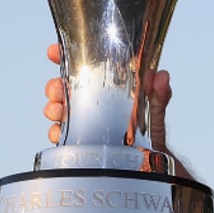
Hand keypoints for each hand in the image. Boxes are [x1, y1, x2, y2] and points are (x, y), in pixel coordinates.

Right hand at [43, 44, 172, 150]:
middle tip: (58, 90)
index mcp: (103, 87)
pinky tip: (59, 133)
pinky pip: (60, 136)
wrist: (148, 162)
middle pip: (61, 88)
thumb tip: (161, 76)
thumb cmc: (150, 131)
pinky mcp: (77, 142)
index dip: (62, 55)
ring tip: (58, 111)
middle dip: (54, 86)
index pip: (80, 66)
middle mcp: (88, 102)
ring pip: (57, 110)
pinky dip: (55, 133)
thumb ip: (158, 94)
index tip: (54, 51)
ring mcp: (81, 121)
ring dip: (52, 108)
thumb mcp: (154, 109)